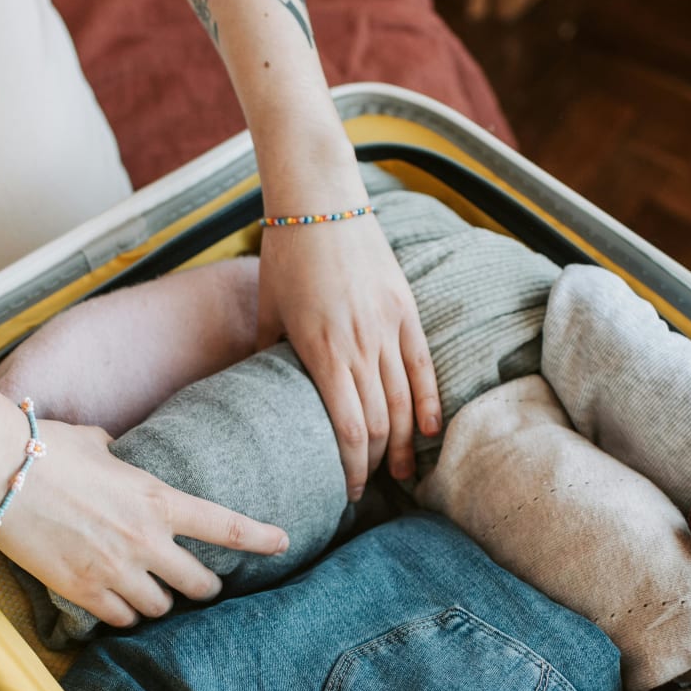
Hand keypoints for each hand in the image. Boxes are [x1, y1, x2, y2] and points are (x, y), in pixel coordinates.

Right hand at [0, 420, 288, 626]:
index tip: (282, 542)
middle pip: (199, 584)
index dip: (259, 538)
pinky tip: (116, 604)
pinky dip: (123, 614)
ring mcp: (115, 569)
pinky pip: (120, 619)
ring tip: (147, 593)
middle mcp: (145, 540)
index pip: (225, 526)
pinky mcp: (82, 590)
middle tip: (200, 586)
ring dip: (158, 603)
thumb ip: (119, 458)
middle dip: (204, 587)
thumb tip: (115, 454)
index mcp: (157, 499)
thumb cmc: (46, 447)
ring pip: (160, 608)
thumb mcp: (98, 446)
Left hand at [258, 214, 440, 495]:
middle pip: (379, 423)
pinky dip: (430, 402)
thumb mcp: (267, 309)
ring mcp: (387, 326)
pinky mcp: (406, 309)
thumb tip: (259, 392)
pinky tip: (430, 431)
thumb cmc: (286, 254)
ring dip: (405, 443)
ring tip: (402, 472)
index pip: (347, 429)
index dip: (352, 467)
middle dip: (377, 463)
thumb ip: (266, 353)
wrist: (321, 200)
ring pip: (405, 400)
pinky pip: (423, 365)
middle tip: (373, 487)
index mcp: (320, 351)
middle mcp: (359, 344)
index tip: (349, 491)